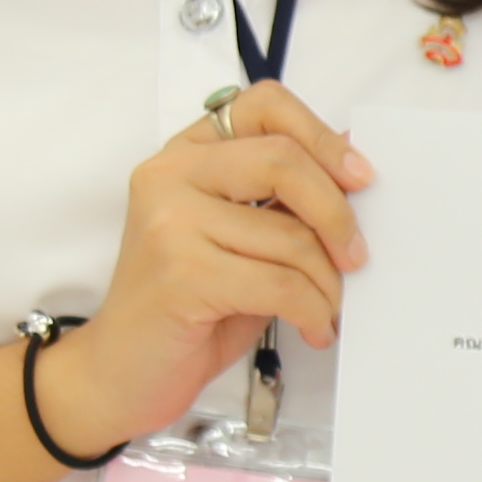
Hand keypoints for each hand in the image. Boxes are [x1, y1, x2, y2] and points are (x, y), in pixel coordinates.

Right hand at [37, 80, 371, 456]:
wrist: (119, 375)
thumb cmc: (190, 308)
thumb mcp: (241, 239)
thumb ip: (284, 197)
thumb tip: (353, 155)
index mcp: (186, 153)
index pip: (264, 106)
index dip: (321, 136)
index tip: (361, 177)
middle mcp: (170, 175)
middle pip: (284, 161)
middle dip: (337, 213)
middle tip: (356, 256)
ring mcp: (170, 222)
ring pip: (290, 235)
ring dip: (327, 282)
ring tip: (328, 308)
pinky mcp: (180, 274)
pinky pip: (280, 284)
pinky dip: (313, 312)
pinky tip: (314, 328)